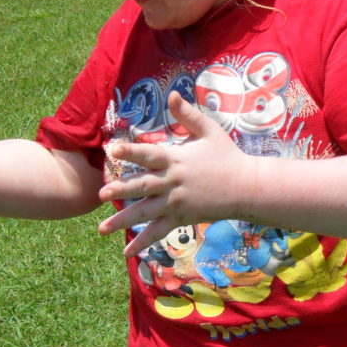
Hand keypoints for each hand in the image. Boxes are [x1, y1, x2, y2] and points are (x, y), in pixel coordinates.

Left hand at [97, 93, 253, 256]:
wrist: (246, 187)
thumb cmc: (227, 156)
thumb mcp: (210, 131)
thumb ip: (188, 114)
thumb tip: (173, 93)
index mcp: (176, 159)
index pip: (149, 154)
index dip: (131, 151)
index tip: (113, 150)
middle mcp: (172, 182)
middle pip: (142, 186)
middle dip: (121, 190)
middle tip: (100, 194)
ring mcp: (176, 202)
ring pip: (145, 212)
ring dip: (123, 221)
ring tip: (102, 229)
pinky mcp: (181, 218)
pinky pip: (158, 231)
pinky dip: (143, 242)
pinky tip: (127, 252)